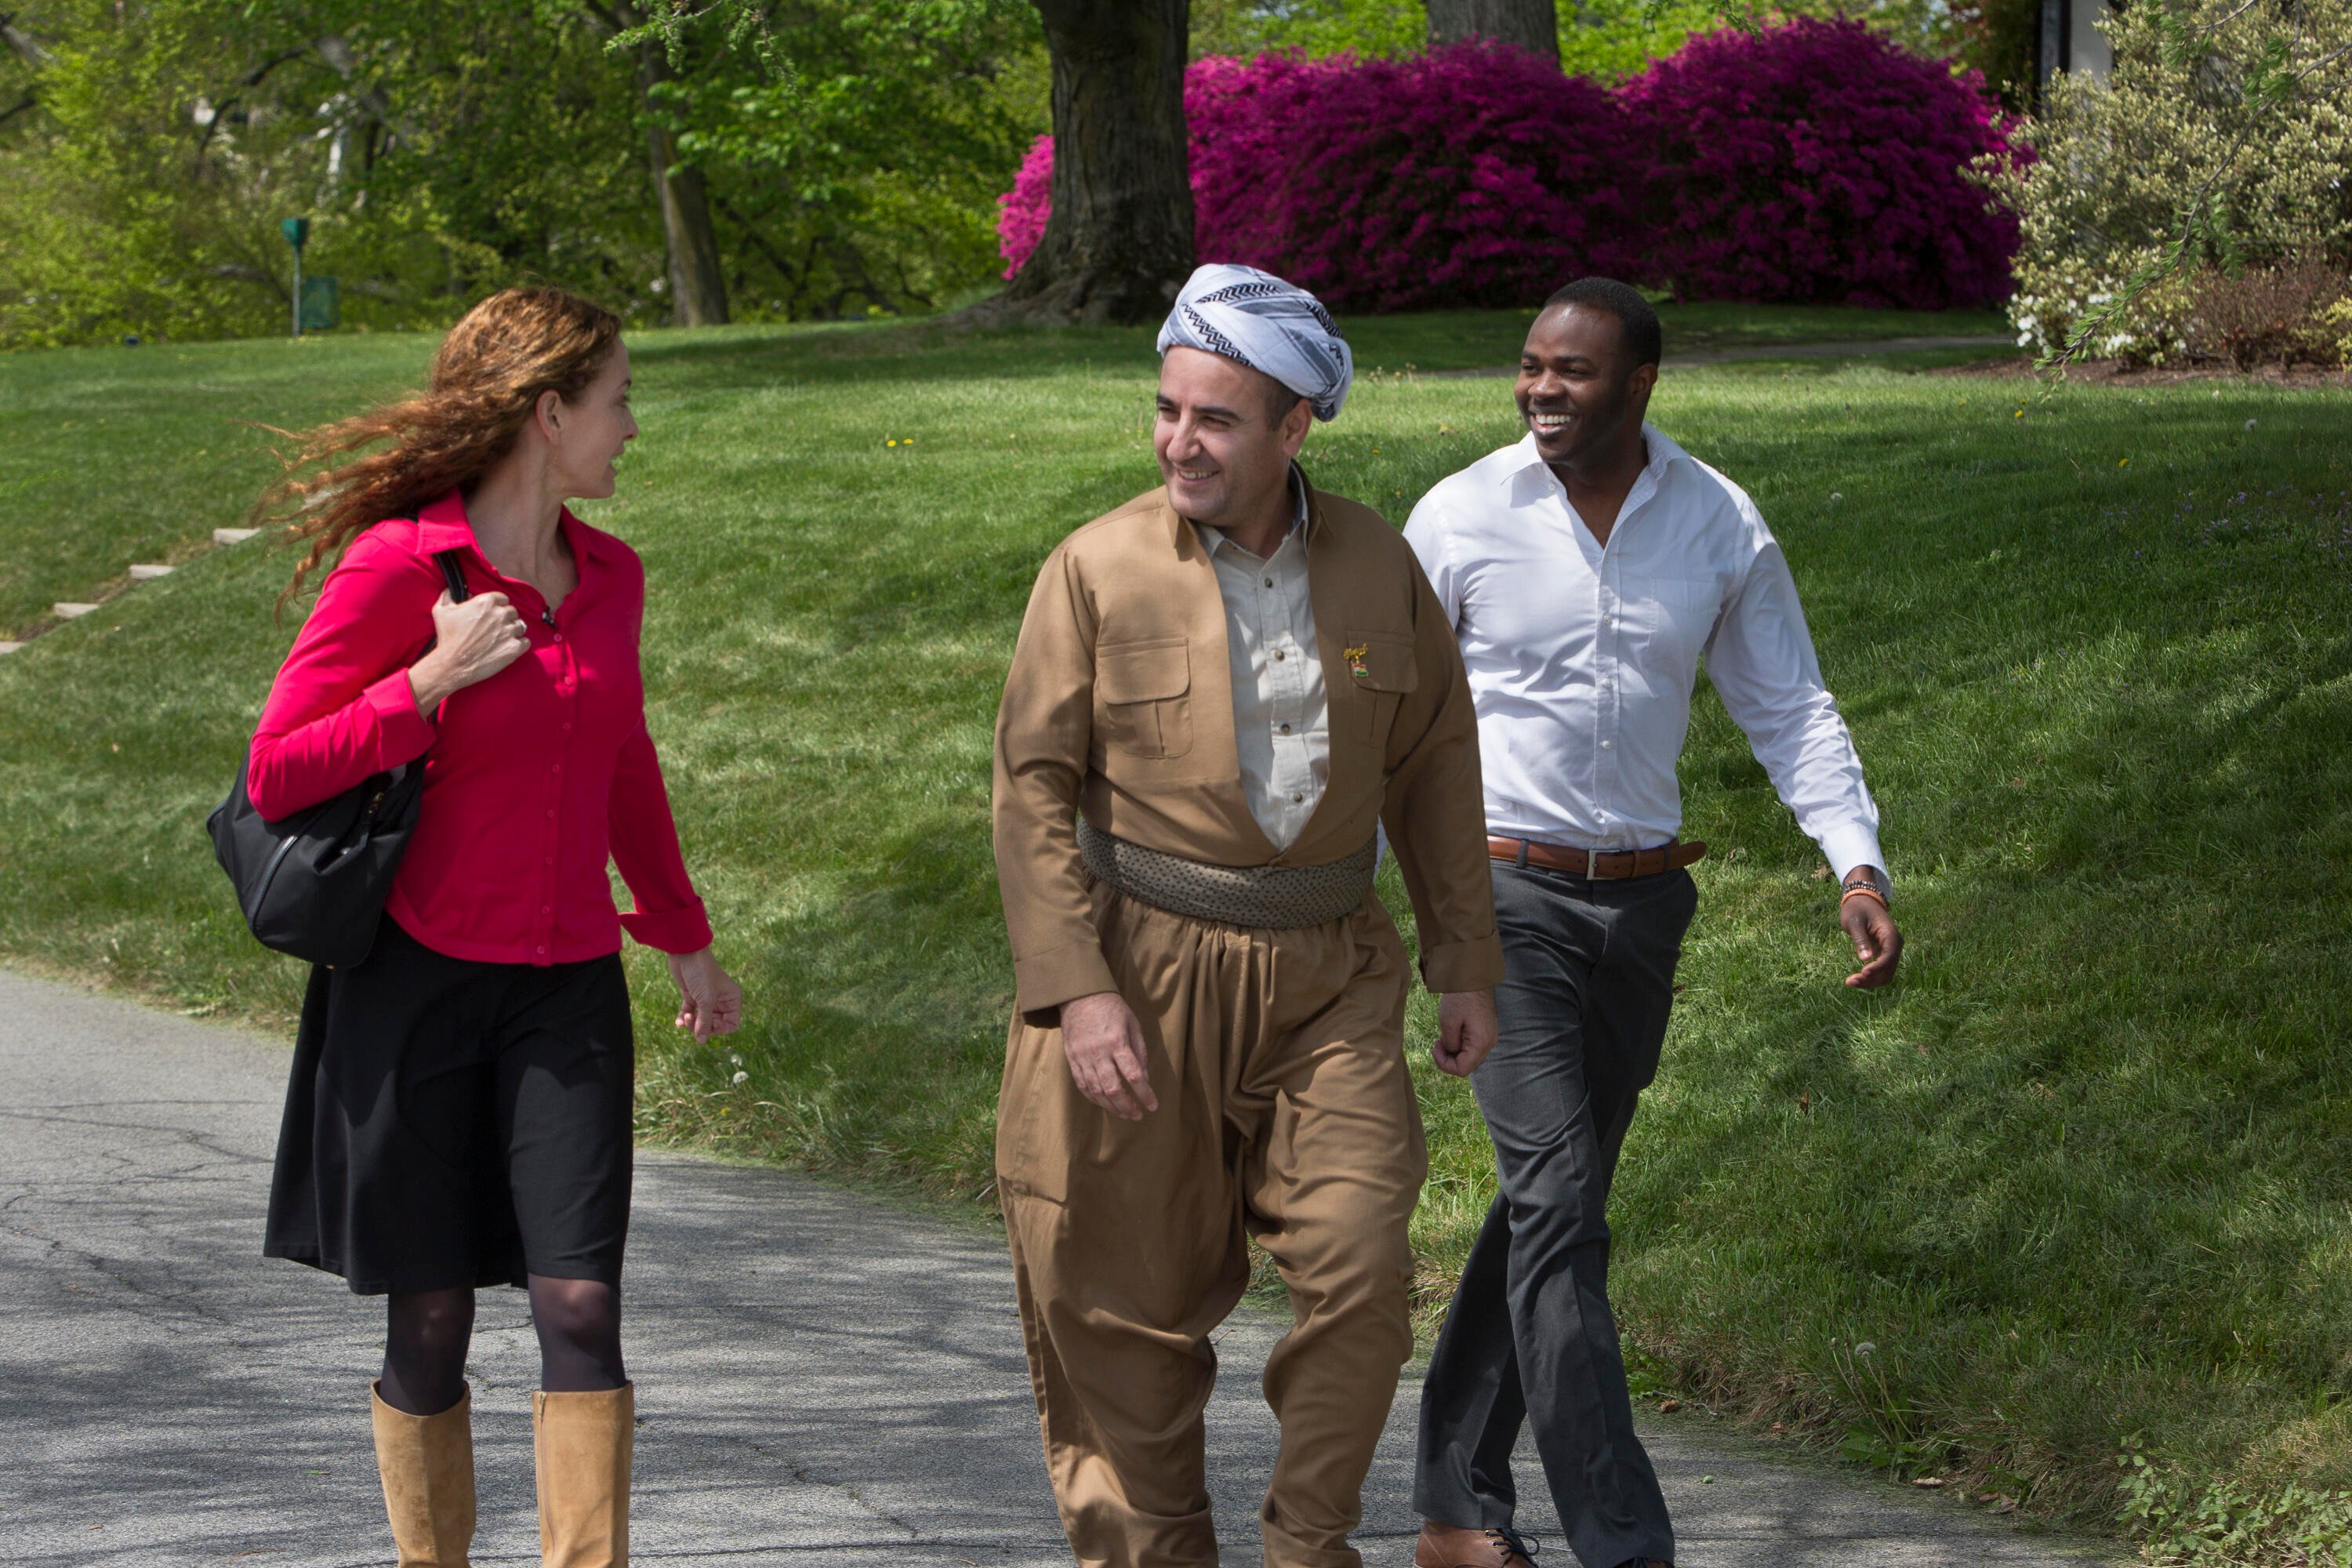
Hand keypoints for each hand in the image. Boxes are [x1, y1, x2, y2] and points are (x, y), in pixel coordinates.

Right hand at [409, 591, 529, 709]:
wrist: (452, 664)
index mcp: (486, 602)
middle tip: (496, 628)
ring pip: (520, 626)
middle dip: (505, 618)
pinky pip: (526, 642)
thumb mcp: (441, 611)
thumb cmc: (447, 638)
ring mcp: (509, 631)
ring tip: (503, 637)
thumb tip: (451, 591)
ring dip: (513, 630)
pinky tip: (510, 646)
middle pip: (512, 612)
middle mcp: (500, 614)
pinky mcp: (514, 647)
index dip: (498, 606)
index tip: (493, 613)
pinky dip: (520, 644)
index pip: (502, 598)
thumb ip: (447, 597)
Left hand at [665, 947, 742, 1040]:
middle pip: (714, 1025)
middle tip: (692, 1021)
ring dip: (692, 1023)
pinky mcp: (693, 996)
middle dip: (702, 1026)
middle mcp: (721, 1000)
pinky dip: (684, 1019)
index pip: (731, 1024)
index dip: (719, 1029)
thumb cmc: (701, 974)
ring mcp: (706, 999)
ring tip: (685, 1018)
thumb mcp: (705, 1000)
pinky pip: (690, 1014)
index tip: (707, 1025)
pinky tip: (678, 1021)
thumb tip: (701, 1041)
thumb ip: (704, 1022)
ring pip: (701, 1021)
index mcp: (732, 999)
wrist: (685, 953)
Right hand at [1058, 990, 1157, 1120]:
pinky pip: (1082, 1085)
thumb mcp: (1133, 1024)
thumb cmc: (1111, 1008)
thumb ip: (1139, 1051)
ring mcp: (1082, 1057)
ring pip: (1096, 1091)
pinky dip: (1094, 1098)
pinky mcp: (1072, 1059)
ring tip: (1124, 1114)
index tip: (1153, 1106)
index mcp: (1117, 1042)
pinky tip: (1105, 1104)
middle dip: (1127, 1106)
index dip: (1144, 1094)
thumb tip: (1144, 1078)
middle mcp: (1098, 1053)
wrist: (1080, 996)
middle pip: (1113, 1089)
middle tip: (1137, 1115)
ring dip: (1111, 1107)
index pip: (1133, 1075)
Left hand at [1433, 989, 1498, 1076]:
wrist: (1473, 977)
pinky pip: (1472, 1047)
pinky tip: (1451, 1032)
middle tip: (1437, 1042)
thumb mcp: (1448, 1022)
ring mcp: (1489, 1037)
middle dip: (1448, 1058)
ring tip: (1442, 1036)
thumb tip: (1452, 1052)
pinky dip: (1460, 1045)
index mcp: (1480, 1043)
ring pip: (1470, 1057)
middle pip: (1467, 1066)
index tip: (1434, 1047)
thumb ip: (1450, 1044)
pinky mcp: (1486, 1031)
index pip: (1462, 1069)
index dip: (1444, 1064)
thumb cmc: (1460, 997)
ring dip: (1454, 1052)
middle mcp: (1489, 1043)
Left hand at [1839, 891, 1902, 988]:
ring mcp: (1891, 950)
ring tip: (1850, 982)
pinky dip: (1870, 977)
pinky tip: (1856, 979)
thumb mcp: (1854, 921)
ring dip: (1870, 981)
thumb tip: (1866, 959)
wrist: (1861, 900)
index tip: (1862, 973)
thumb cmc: (1856, 909)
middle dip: (1871, 978)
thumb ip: (1860, 939)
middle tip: (1850, 981)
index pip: (1889, 956)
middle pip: (1888, 970)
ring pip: (1885, 974)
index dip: (1877, 967)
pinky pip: (1880, 970)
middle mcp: (1895, 944)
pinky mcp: (1884, 954)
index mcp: (1891, 934)